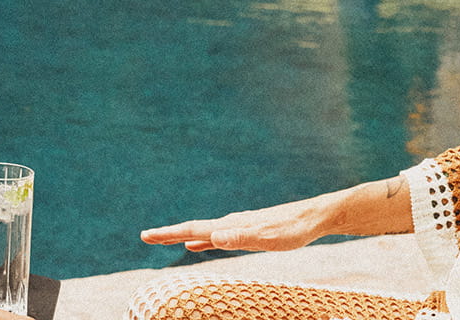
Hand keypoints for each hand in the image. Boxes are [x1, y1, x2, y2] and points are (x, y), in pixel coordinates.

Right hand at [139, 198, 328, 252]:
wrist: (314, 217)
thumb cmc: (293, 230)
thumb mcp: (268, 238)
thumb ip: (240, 238)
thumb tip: (213, 236)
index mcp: (231, 226)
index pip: (193, 229)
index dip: (169, 233)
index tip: (146, 235)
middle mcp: (231, 223)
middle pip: (193, 228)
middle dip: (169, 233)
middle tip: (145, 236)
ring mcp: (238, 226)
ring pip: (203, 231)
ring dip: (183, 235)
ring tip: (167, 238)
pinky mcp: (247, 230)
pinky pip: (217, 236)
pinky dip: (203, 240)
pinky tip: (199, 243)